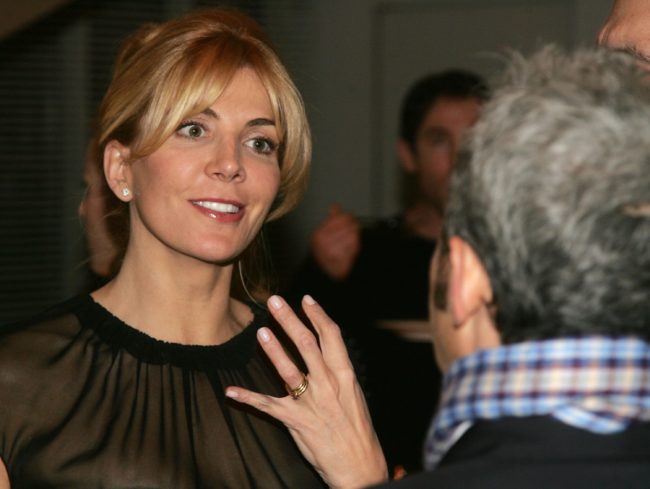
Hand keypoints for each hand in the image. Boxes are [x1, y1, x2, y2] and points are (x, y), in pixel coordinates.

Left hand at [225, 295, 387, 488]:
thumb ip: (336, 373)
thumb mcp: (353, 395)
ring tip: (260, 331)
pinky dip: (248, 397)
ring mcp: (312, 403)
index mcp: (345, 375)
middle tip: (275, 301)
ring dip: (273, 349)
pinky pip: (268, 406)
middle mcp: (329, 385)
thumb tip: (323, 351)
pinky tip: (231, 390)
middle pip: (307, 344)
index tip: (306, 299)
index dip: (318, 315)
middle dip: (290, 320)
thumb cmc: (357, 429)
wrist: (361, 466)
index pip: (331, 336)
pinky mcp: (296, 422)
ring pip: (289, 369)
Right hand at [311, 204, 360, 280]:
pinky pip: (355, 247)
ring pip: (352, 236)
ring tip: (350, 242)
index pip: (339, 218)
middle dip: (353, 228)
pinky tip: (351, 250)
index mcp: (318, 234)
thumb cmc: (326, 251)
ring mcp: (331, 251)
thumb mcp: (325, 234)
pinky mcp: (341, 259)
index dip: (349, 217)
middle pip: (347, 226)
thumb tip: (334, 206)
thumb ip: (331, 220)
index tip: (352, 219)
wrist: (325, 273)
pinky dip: (355, 247)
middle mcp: (323, 243)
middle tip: (354, 230)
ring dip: (354, 238)